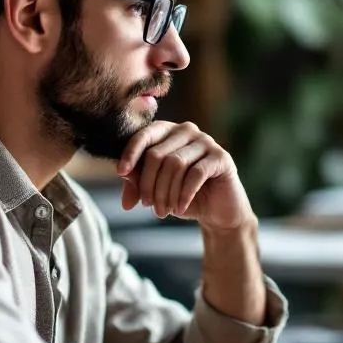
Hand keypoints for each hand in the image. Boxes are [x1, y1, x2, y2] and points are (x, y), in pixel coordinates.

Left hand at [116, 122, 254, 229]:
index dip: (130, 152)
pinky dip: (184, 194)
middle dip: (149, 184)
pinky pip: (196, 173)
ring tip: (162, 212)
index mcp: (168, 131)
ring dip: (165, 192)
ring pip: (175, 164)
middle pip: (157, 154)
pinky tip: (179, 208)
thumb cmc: (182, 196)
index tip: (121, 172)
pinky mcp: (221, 157)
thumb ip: (137, 178)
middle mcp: (187, 130)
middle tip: (147, 205)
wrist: (216, 212)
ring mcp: (206, 141)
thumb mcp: (155, 188)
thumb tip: (123, 173)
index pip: (144, 134)